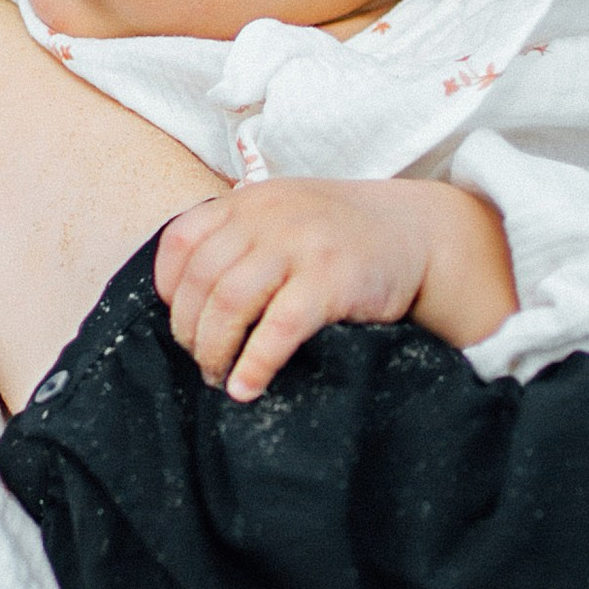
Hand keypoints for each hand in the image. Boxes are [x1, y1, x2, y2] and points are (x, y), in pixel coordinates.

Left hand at [153, 178, 517, 400]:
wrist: (420, 232)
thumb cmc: (343, 235)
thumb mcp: (286, 216)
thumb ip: (242, 238)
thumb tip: (189, 300)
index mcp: (250, 201)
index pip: (181, 239)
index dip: (168, 287)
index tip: (179, 320)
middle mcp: (270, 217)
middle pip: (201, 279)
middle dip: (190, 331)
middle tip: (200, 361)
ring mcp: (302, 246)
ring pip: (230, 304)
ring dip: (215, 351)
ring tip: (218, 376)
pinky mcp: (332, 280)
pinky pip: (278, 329)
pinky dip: (255, 364)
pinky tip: (247, 387)